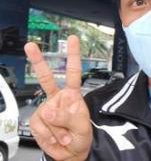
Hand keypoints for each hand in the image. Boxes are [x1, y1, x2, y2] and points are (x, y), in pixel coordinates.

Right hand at [24, 36, 92, 160]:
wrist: (72, 153)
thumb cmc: (81, 135)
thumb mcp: (81, 125)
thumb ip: (66, 117)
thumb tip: (48, 111)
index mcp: (73, 94)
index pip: (73, 72)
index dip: (73, 55)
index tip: (72, 39)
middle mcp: (58, 98)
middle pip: (46, 78)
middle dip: (38, 61)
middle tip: (30, 46)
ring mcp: (46, 109)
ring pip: (46, 116)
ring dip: (56, 130)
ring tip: (65, 135)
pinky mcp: (38, 121)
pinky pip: (40, 127)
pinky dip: (49, 136)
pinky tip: (56, 138)